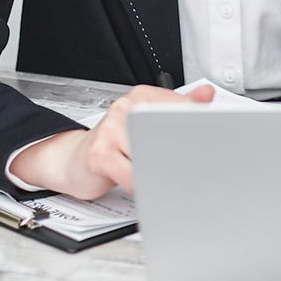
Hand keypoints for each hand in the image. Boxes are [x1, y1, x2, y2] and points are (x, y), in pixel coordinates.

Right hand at [11, 82, 214, 198]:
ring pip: (150, 155)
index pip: (179, 108)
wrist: (73, 160)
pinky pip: (132, 174)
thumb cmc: (114, 143)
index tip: (207, 142)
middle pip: (166, 130)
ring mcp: (110, 129)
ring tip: (161, 176)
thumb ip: (178, 107)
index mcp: (142, 97)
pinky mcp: (99, 154)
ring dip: (160, 172)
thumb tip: (206, 94)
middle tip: (192, 164)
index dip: (195, 128)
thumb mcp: (146, 122)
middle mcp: (125, 108)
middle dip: (180, 151)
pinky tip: (143, 185)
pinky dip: (143, 184)